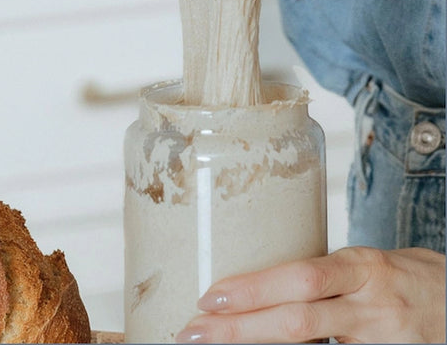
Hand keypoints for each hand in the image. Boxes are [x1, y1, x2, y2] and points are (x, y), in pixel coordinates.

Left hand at [175, 247, 445, 343]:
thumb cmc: (407, 278)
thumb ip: (323, 274)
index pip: (302, 277)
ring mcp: (381, 340)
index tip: (209, 297)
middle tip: (194, 332)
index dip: (254, 289)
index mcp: (363, 267)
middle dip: (240, 329)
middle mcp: (371, 305)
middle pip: (298, 320)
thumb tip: (259, 280)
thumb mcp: (367, 264)